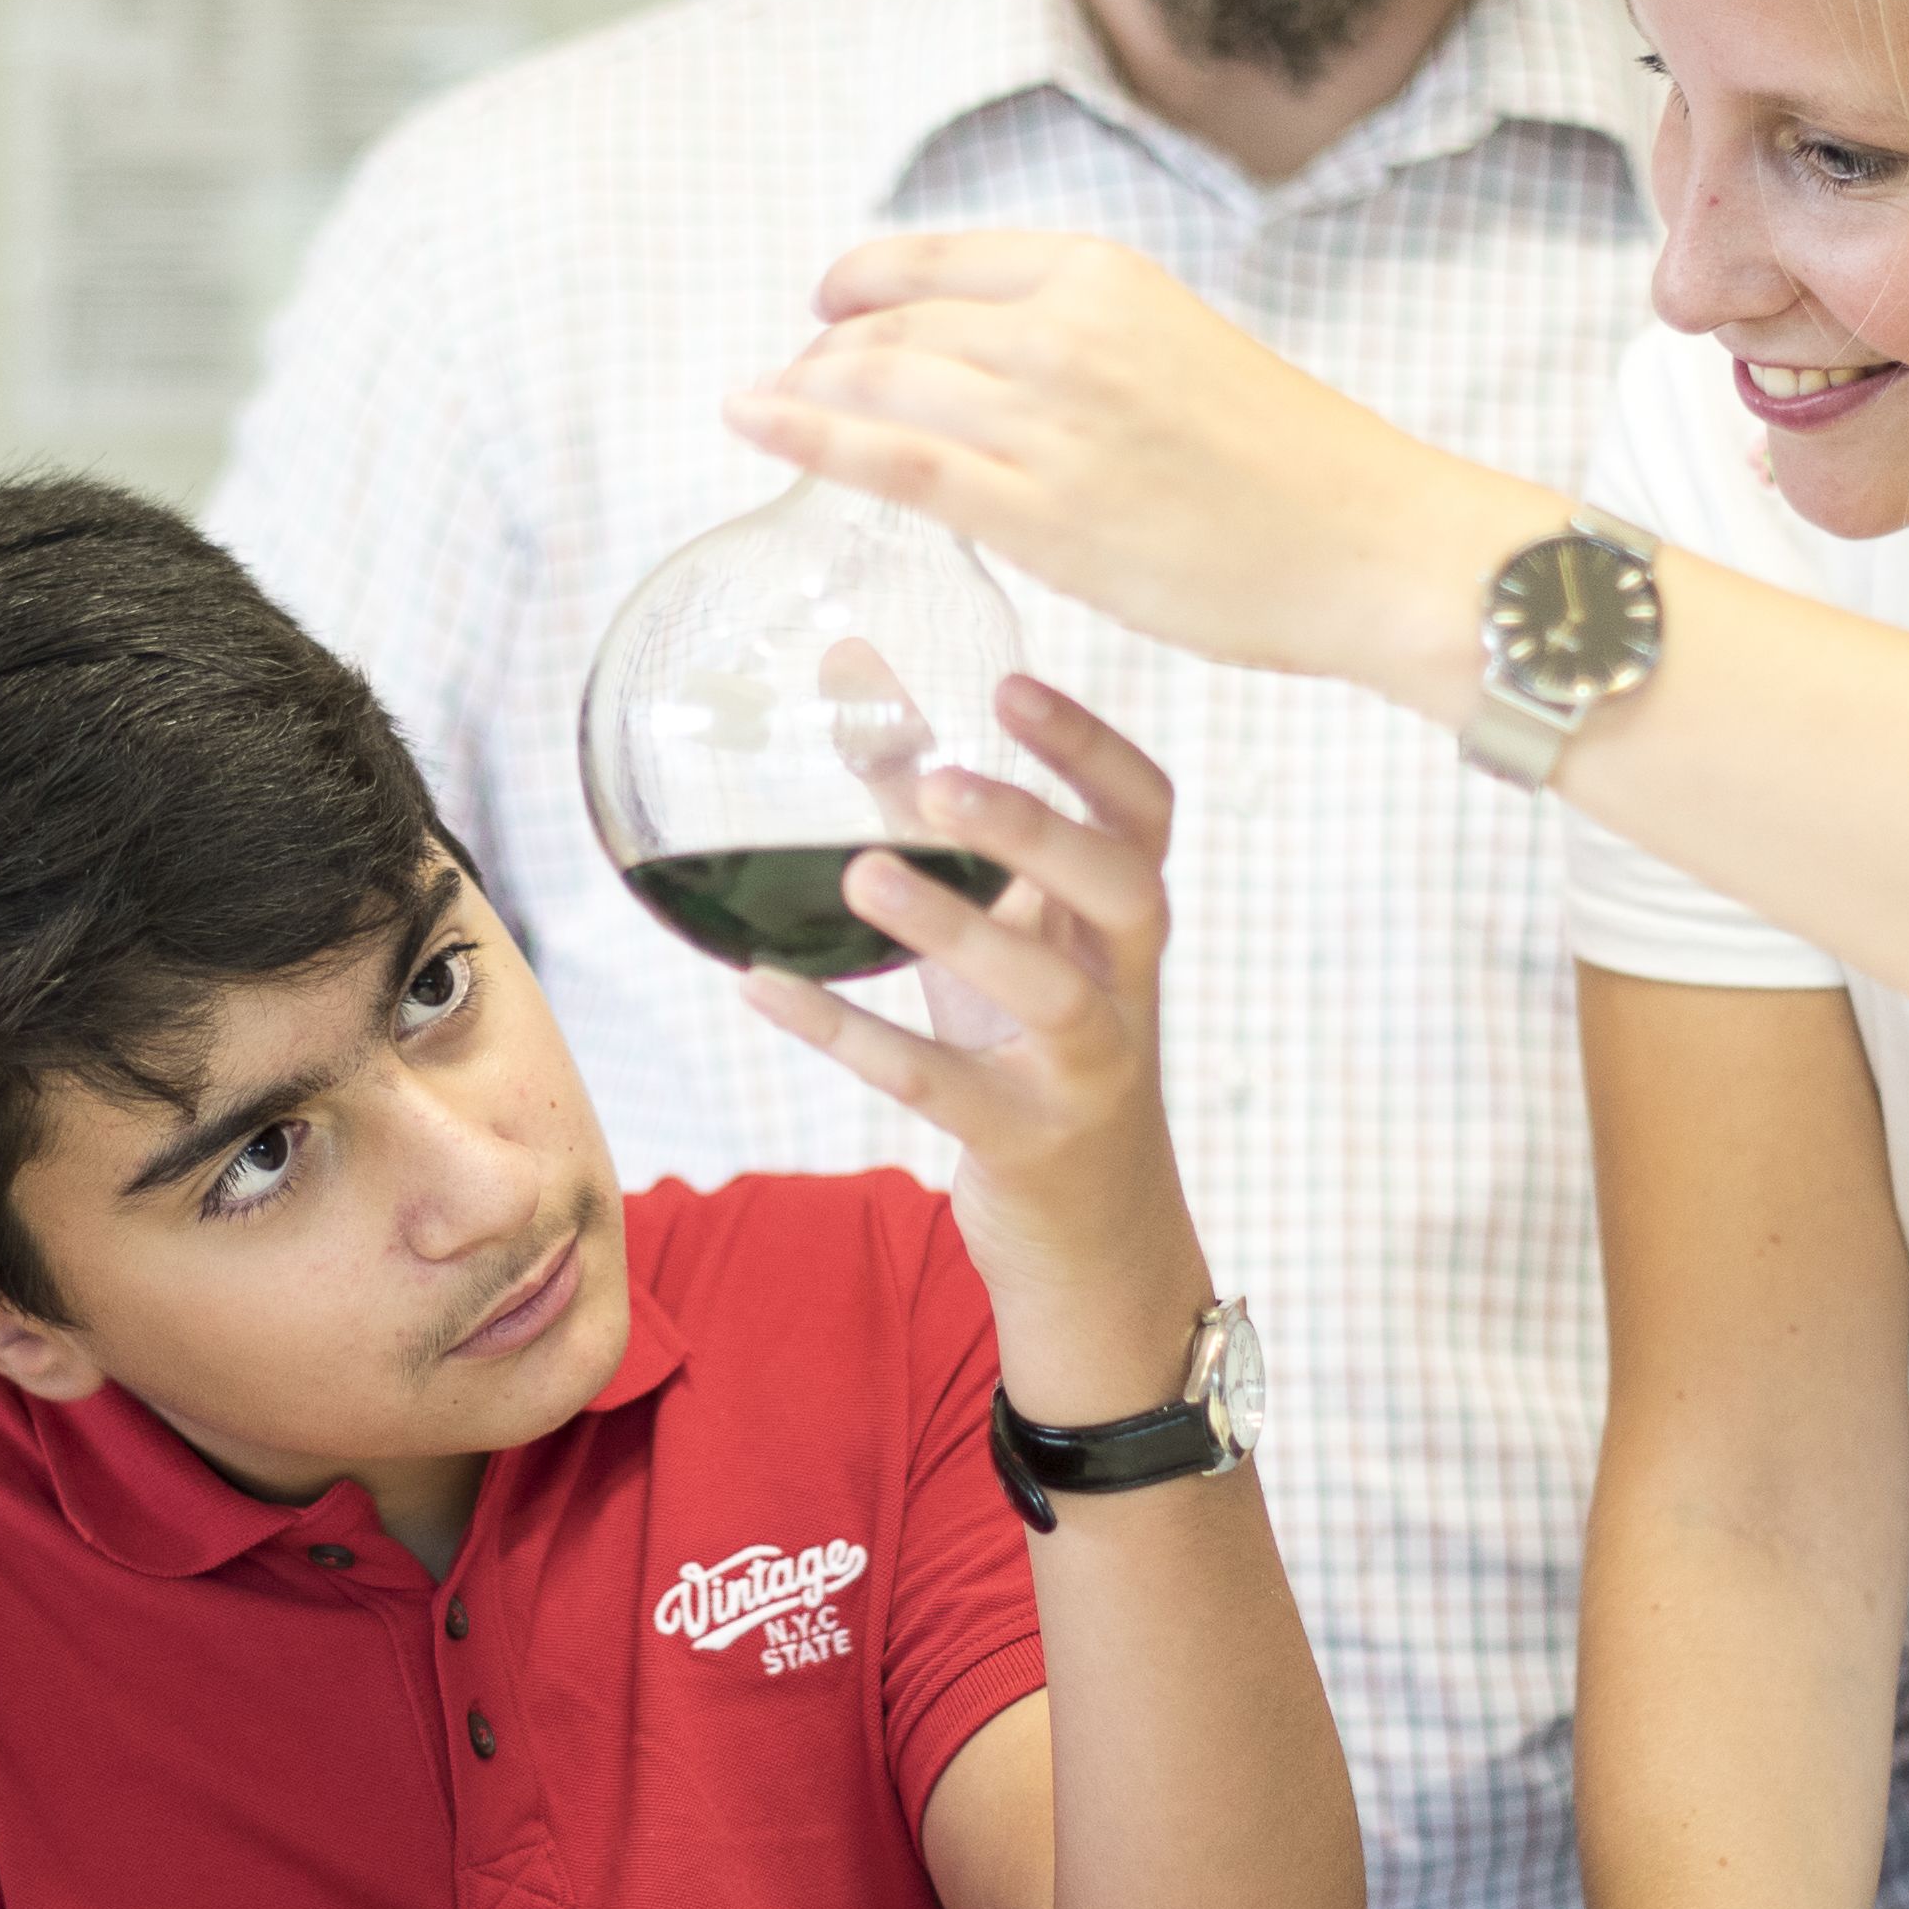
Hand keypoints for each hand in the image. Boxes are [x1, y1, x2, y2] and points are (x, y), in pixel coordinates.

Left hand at [734, 229, 1545, 707]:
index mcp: (1104, 277)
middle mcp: (1065, 331)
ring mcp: (1047, 421)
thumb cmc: (1296, 470)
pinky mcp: (1039, 512)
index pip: (939, 263)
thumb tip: (1002, 377)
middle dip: (828, 355)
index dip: (864, 282)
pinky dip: (807, 433)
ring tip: (766, 413)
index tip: (828, 306)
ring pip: (882, 385)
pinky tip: (753, 420)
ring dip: (808, 395)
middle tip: (793, 385)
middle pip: (897, 327)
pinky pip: (893, 461)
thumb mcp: (1184, 353)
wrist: (1372, 543)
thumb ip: (1090, 350)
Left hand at [736, 677, 1187, 1290]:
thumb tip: (849, 674)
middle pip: (1125, 888)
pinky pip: (937, 1086)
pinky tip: (763, 989)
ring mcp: (1084, 1073)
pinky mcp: (1022, 1143)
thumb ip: (932, 818)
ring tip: (864, 873)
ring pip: (1049, 993)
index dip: (1090, 748)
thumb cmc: (1031, 1051)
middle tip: (937, 784)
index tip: (1010, 685)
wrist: (1097, 1234)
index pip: (1144, 814)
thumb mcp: (1002, 935)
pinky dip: (849, 1034)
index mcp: (1120, 922)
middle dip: (1037, 830)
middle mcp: (1122, 988)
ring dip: (958, 928)